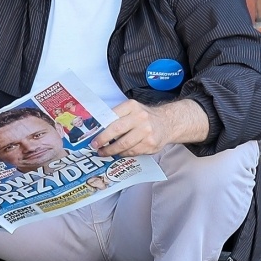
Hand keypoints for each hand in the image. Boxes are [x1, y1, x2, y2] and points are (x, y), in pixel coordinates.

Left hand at [91, 98, 209, 157]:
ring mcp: (146, 132)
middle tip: (95, 146)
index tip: (92, 136)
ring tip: (104, 152)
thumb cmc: (144, 117)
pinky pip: (132, 152)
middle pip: (116, 130)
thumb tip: (96, 129)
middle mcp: (140, 118)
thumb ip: (117, 117)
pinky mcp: (150, 144)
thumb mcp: (132, 110)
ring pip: (124, 144)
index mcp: (132, 106)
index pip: (112, 116)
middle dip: (103, 140)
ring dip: (111, 150)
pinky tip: (119, 153)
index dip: (101, 128)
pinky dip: (123, 153)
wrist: (168, 122)